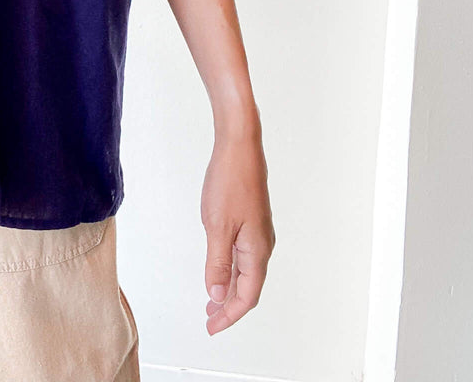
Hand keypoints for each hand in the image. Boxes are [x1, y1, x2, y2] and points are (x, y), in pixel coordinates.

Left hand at [200, 126, 275, 334]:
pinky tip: (219, 268)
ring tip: (212, 300)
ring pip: (246, 271)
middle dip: (229, 306)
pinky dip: (231, 268)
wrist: (239, 146)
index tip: (212, 326)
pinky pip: (243, 254)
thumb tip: (216, 294)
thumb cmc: (230, 181)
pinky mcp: (251, 220)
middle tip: (210, 319)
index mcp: (257, 250)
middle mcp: (262, 244)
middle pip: (248, 287)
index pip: (247, 296)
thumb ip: (217, 263)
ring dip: (229, 287)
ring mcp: (258, 232)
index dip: (229, 315)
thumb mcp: (217, 226)